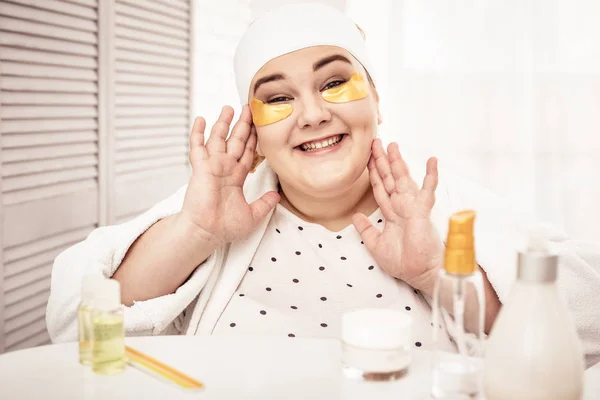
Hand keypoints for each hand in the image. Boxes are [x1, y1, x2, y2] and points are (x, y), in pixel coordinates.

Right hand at [179, 105, 279, 244]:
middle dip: (242, 124)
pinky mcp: (200, 168)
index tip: (259, 126)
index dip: (253, 139)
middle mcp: (224, 168)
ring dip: (223, 123)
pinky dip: (198, 133)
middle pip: (235, 140)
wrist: (207, 232)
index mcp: (236, 177)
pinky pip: (198, 147)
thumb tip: (278, 196)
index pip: (246, 152)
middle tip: (248, 108)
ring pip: (218, 139)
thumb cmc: (224, 227)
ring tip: (229, 108)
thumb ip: (265, 203)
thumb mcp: (253, 214)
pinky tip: (201, 119)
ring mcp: (212, 167)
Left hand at [352, 139, 443, 294]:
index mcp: (391, 213)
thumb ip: (366, 230)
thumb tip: (356, 216)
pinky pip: (426, 191)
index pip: (380, 188)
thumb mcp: (376, 245)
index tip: (367, 158)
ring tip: (393, 145)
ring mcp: (412, 207)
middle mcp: (401, 207)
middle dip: (382, 160)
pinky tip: (432, 160)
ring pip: (402, 179)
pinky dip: (430, 175)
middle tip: (375, 142)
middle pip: (389, 178)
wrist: (418, 273)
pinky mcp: (422, 212)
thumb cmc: (402, 262)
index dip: (373, 173)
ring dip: (398, 162)